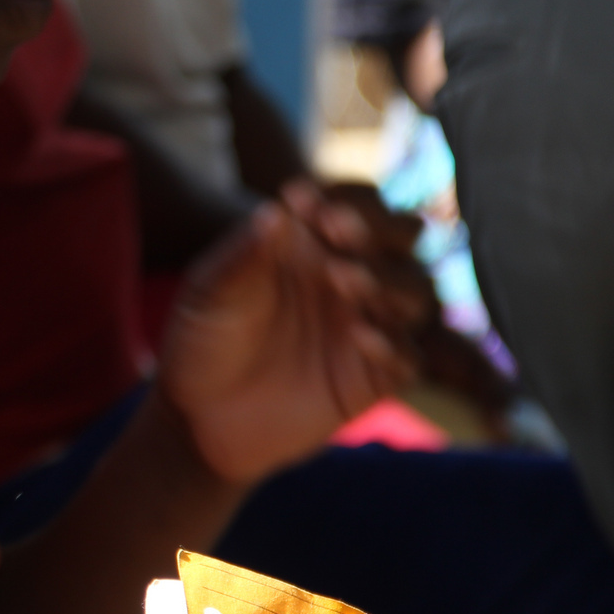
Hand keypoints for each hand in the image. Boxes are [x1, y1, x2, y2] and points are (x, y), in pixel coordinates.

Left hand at [160, 180, 415, 483]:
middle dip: (380, 226)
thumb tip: (275, 210)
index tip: (306, 200)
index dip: (342, 196)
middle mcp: (350, 276)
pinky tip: (359, 335)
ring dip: (386, 278)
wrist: (199, 417)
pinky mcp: (374, 376)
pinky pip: (408, 356)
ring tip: (342, 277)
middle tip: (337, 227)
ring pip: (414, 290)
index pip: (354, 203)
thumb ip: (242, 254)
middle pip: (401, 236)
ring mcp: (367, 324)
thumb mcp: (209, 293)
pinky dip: (392, 342)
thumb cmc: (202, 340)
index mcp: (314, 244)